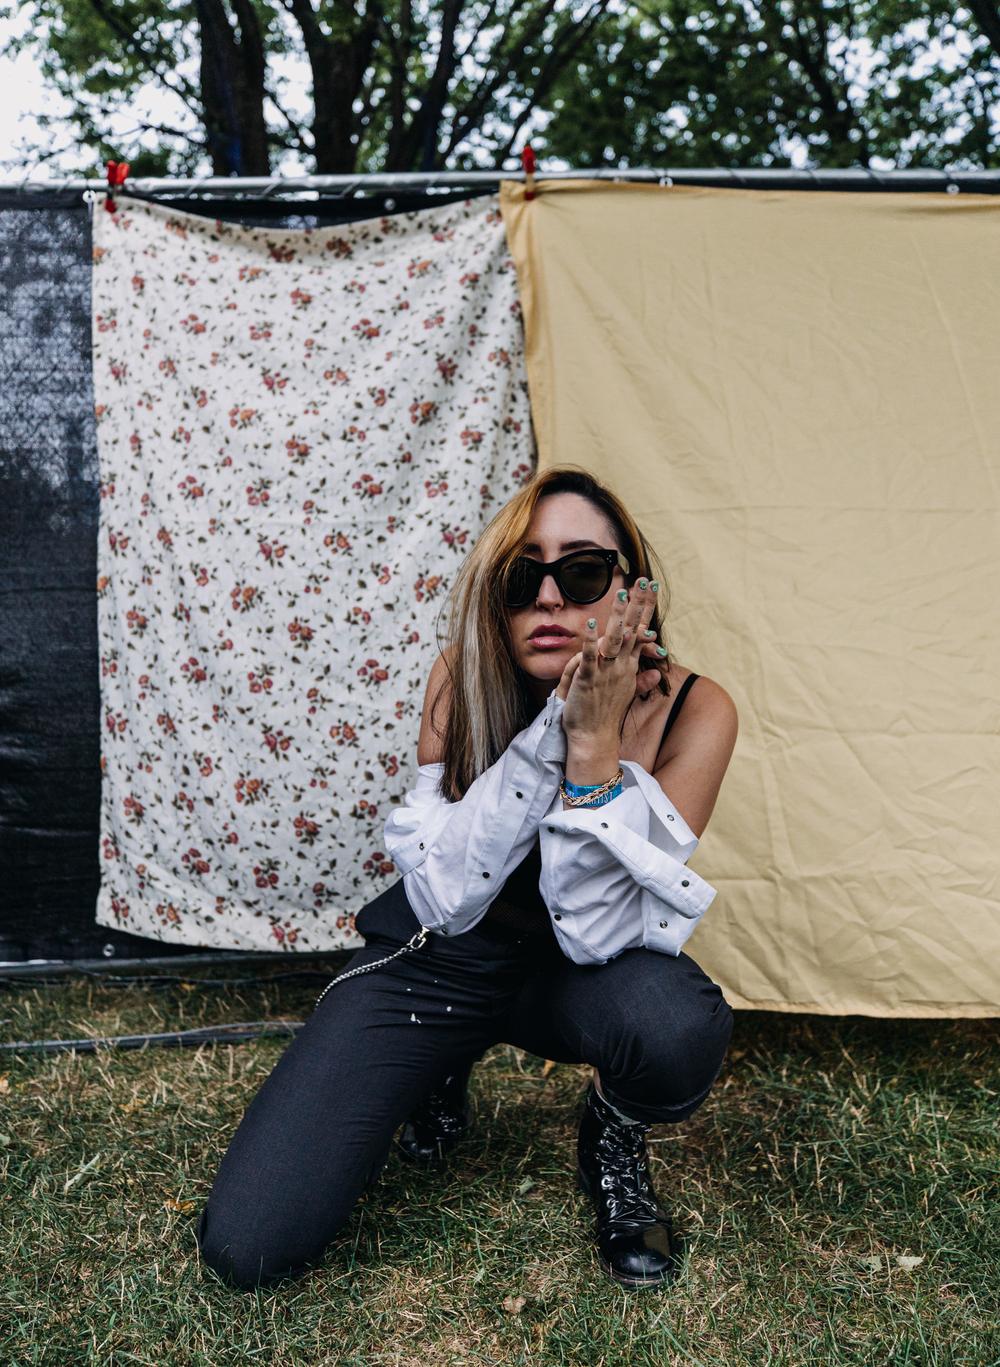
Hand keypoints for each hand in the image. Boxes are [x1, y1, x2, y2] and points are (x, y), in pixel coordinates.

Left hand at [554, 580, 663, 739]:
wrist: (594, 739)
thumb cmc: (605, 716)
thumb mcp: (626, 696)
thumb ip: (642, 682)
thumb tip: (658, 674)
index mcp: (628, 666)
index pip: (640, 631)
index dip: (645, 607)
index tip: (652, 586)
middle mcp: (620, 666)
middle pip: (632, 629)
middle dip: (639, 603)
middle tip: (646, 579)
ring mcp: (605, 672)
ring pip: (614, 638)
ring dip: (618, 616)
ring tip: (621, 593)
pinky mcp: (587, 680)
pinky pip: (589, 657)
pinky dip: (590, 640)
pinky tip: (591, 623)